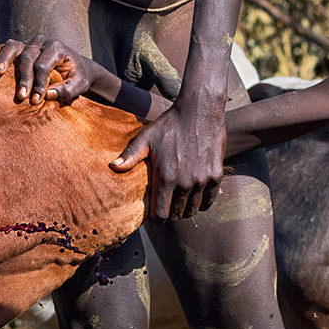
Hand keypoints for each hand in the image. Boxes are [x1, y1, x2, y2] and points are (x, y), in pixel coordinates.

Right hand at [0, 36, 83, 104]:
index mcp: (58, 48)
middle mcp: (43, 42)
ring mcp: (30, 43)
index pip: (44, 65)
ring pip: (15, 47)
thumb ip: (67, 90)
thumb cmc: (77, 77)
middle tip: (21, 96)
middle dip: (24, 78)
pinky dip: (0, 50)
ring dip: (5, 60)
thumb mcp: (79, 85)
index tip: (36, 99)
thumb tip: (48, 94)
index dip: (39, 83)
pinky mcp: (22, 47)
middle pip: (28, 57)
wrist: (76, 68)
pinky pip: (8, 46)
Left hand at [109, 100, 225, 219]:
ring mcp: (202, 180)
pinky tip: (197, 196)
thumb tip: (112, 167)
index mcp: (166, 177)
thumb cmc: (170, 123)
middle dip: (171, 214)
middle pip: (177, 215)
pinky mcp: (216, 174)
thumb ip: (130, 155)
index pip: (161, 215)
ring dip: (186, 209)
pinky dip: (203, 202)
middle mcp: (185, 183)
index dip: (156, 218)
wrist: (200, 110)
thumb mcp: (147, 137)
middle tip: (167, 206)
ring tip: (180, 202)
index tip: (154, 214)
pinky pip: (210, 199)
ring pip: (193, 209)